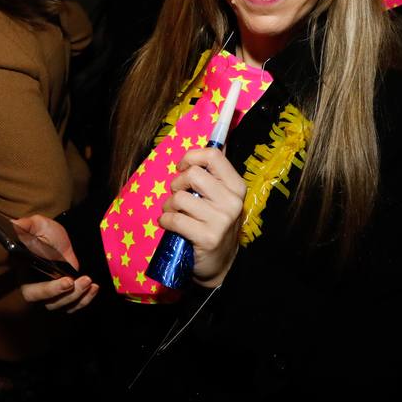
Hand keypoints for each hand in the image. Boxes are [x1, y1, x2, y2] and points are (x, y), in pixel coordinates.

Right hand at [16, 215, 98, 311]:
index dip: (49, 290)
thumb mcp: (36, 225)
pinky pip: (74, 304)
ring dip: (79, 298)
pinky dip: (85, 300)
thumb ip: (26, 226)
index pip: (32, 292)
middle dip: (68, 295)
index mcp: (26, 275)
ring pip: (63, 306)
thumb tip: (15, 226)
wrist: (59, 235)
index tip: (67, 281)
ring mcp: (53, 292)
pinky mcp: (66, 292)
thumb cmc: (44, 231)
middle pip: (50, 303)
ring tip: (90, 283)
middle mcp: (38, 288)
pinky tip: (94, 288)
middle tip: (85, 281)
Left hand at [161, 147, 245, 287]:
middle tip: (178, 195)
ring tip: (174, 212)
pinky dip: (165, 220)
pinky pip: (174, 219)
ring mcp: (221, 220)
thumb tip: (220, 137)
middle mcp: (232, 201)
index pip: (213, 155)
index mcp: (236, 186)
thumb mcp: (222, 196)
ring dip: (169, 205)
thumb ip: (217, 171)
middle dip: (177, 183)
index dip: (191, 157)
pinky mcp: (207, 237)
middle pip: (193, 174)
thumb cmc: (216, 224)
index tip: (183, 167)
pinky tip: (170, 224)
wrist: (221, 264)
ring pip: (180, 197)